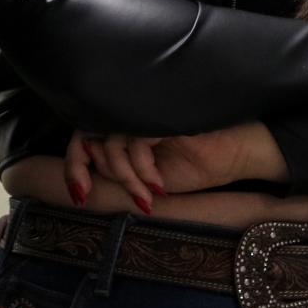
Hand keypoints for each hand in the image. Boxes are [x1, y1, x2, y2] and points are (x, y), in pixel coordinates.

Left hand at [64, 125, 283, 212]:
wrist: (234, 157)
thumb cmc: (196, 165)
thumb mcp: (146, 178)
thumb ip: (118, 171)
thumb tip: (89, 166)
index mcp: (126, 129)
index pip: (84, 136)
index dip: (74, 164)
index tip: (80, 195)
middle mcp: (132, 116)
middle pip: (86, 132)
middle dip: (82, 167)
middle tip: (87, 193)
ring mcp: (147, 112)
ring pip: (111, 142)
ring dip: (125, 176)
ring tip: (146, 194)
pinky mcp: (162, 114)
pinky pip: (136, 141)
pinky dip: (143, 169)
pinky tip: (158, 185)